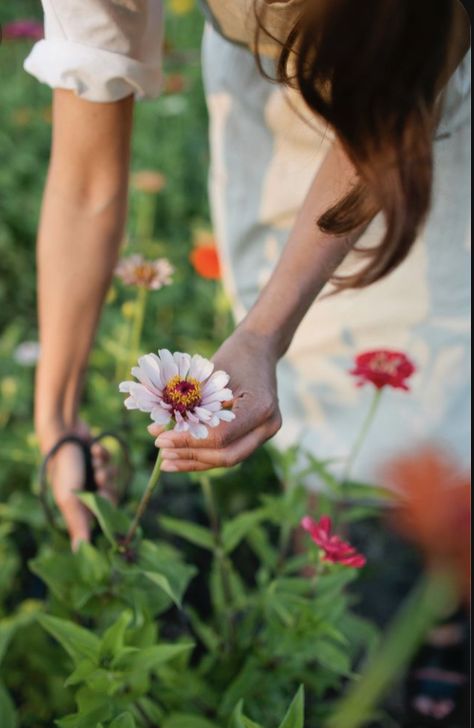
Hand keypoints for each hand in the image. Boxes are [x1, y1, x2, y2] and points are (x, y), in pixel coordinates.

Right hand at [39, 421, 116, 549]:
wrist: (63, 434)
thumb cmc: (65, 468)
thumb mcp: (70, 498)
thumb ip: (78, 524)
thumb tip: (80, 551)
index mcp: (78, 506)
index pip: (101, 518)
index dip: (107, 508)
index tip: (105, 496)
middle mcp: (85, 493)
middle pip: (110, 498)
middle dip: (107, 485)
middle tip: (100, 476)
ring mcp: (92, 475)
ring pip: (112, 479)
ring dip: (105, 467)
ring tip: (95, 460)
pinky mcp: (98, 459)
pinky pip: (110, 461)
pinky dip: (104, 454)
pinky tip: (95, 449)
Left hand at [148, 329, 281, 471]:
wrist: (260, 349)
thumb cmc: (234, 356)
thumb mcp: (209, 375)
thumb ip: (187, 405)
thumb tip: (157, 431)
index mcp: (260, 407)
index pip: (221, 436)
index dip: (188, 441)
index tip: (161, 439)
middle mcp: (267, 425)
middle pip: (227, 455)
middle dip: (191, 456)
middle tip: (162, 453)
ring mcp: (265, 433)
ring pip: (228, 459)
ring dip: (195, 461)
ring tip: (166, 461)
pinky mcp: (256, 436)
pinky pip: (230, 451)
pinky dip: (205, 455)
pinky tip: (181, 458)